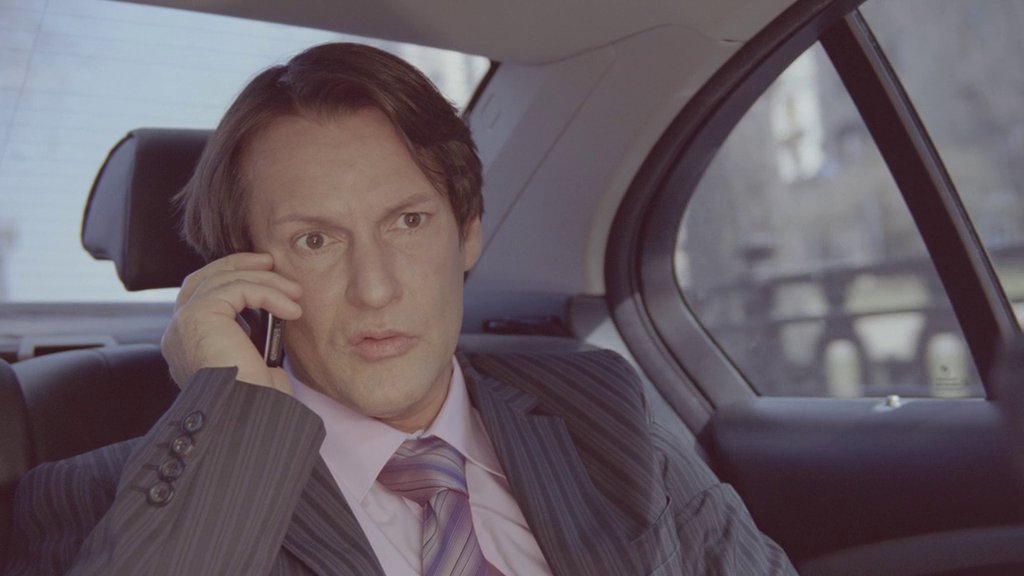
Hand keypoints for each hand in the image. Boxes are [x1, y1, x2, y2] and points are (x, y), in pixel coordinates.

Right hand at [161, 253, 302, 394]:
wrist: (250, 416)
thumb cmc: (258, 399)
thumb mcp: (253, 358)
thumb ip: (248, 332)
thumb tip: (269, 309)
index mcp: (188, 343)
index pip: (202, 295)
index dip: (231, 277)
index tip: (265, 272)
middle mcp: (178, 332)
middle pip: (205, 279)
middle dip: (239, 264)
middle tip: (272, 263)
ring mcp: (184, 323)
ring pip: (224, 280)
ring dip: (265, 281)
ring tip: (295, 292)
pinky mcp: (198, 316)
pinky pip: (237, 288)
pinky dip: (268, 293)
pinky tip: (291, 309)